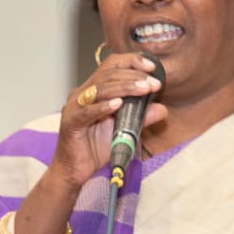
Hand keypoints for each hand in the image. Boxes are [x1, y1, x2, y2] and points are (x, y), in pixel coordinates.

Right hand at [48, 52, 167, 188]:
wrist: (74, 172)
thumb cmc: (95, 149)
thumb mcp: (124, 130)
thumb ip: (141, 118)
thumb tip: (163, 109)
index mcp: (93, 90)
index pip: (111, 65)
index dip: (131, 62)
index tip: (152, 67)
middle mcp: (82, 93)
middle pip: (107, 74)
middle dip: (133, 76)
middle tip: (153, 84)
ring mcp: (74, 107)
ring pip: (99, 89)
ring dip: (124, 87)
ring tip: (143, 89)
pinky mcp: (70, 122)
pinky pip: (87, 111)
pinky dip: (103, 106)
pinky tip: (118, 104)